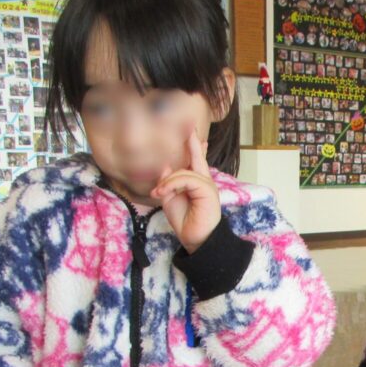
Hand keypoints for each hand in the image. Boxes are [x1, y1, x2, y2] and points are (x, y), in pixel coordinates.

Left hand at [150, 124, 220, 252]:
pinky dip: (171, 184)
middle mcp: (204, 181)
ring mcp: (207, 185)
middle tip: (189, 127)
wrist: (195, 239)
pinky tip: (162, 193)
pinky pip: (186, 179)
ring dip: (167, 181)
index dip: (195, 147)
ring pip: (183, 172)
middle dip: (193, 143)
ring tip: (158, 193)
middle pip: (197, 158)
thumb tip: (166, 166)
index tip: (194, 134)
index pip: (196, 161)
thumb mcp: (170, 199)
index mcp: (196, 183)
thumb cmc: (184, 221)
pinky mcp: (207, 190)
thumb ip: (168, 182)